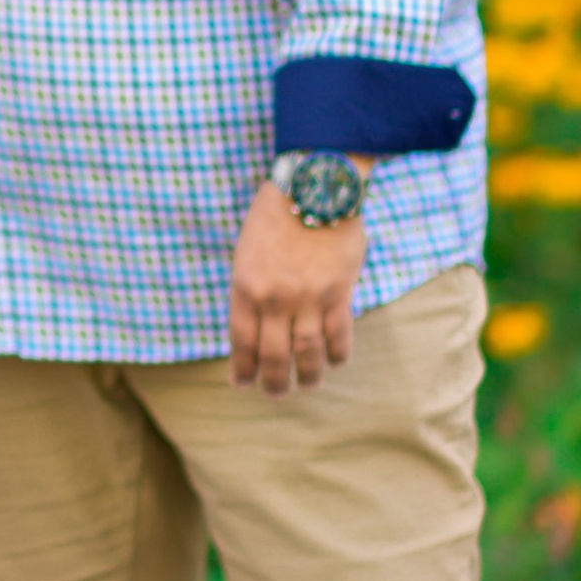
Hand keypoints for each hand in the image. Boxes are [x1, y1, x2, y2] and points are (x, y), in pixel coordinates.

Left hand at [229, 179, 366, 393]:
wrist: (312, 186)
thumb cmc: (275, 214)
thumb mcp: (247, 251)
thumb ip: (252, 288)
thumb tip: (257, 324)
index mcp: (245, 286)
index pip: (241, 340)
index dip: (242, 367)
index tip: (242, 382)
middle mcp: (274, 298)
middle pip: (273, 354)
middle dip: (274, 380)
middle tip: (276, 394)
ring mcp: (307, 297)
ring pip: (307, 351)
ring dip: (308, 374)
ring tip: (309, 385)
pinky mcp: (338, 291)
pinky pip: (338, 334)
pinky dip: (338, 353)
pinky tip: (336, 361)